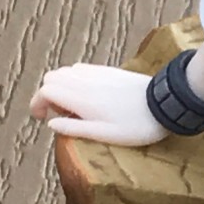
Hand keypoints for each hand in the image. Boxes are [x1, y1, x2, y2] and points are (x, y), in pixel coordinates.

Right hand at [30, 64, 167, 145]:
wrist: (166, 104)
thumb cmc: (135, 125)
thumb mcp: (103, 134)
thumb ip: (74, 128)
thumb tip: (51, 124)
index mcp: (81, 97)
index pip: (45, 90)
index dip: (38, 103)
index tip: (43, 118)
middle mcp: (85, 80)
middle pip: (52, 77)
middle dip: (48, 94)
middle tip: (63, 114)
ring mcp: (98, 72)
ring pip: (66, 71)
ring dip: (62, 87)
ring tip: (76, 107)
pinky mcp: (109, 70)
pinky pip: (82, 69)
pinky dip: (76, 80)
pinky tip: (90, 96)